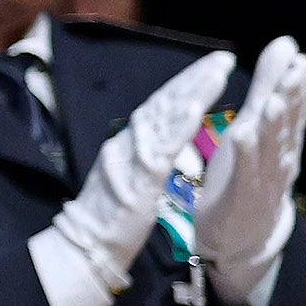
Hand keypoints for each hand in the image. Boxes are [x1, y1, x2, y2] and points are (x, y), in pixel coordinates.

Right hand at [44, 50, 232, 296]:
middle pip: (161, 103)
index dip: (181, 87)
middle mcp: (125, 145)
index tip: (206, 70)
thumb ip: (137, 163)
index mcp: (124, 148)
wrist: (85, 247)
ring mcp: (130, 158)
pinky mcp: (138, 176)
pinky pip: (162, 143)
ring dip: (191, 90)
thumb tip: (153, 149)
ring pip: (163, 115)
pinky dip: (180, 120)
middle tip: (220, 58)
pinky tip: (197, 104)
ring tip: (217, 71)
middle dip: (192, 78)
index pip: (155, 110)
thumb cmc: (107, 222)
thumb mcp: (125, 184)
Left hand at [196, 38, 305, 305]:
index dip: (299, 86)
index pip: (295, 110)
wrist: (245, 235)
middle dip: (293, 99)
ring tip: (273, 100)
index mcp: (281, 141)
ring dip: (273, 125)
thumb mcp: (257, 125)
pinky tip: (243, 135)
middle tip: (296, 71)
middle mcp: (279, 159)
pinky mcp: (242, 199)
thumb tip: (288, 44)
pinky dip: (245, 156)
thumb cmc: (249, 172)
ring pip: (271, 149)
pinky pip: (245, 175)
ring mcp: (263, 180)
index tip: (301, 60)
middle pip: (287, 126)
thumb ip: (269, 86)